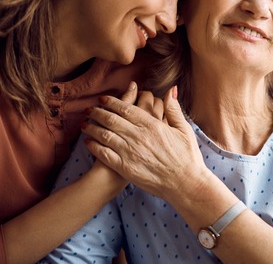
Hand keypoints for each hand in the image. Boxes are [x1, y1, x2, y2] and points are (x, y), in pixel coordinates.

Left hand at [82, 85, 207, 200]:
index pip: (126, 109)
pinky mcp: (125, 168)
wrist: (185, 183)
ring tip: (84, 124)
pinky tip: (88, 142)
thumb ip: (174, 109)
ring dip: (92, 127)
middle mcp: (138, 136)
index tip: (103, 99)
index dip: (111, 102)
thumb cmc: (187, 156)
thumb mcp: (184, 129)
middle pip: (111, 119)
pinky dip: (94, 146)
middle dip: (97, 112)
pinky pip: (104, 154)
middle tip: (89, 109)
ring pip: (104, 135)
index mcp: (152, 125)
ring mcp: (130, 152)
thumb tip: (171, 89)